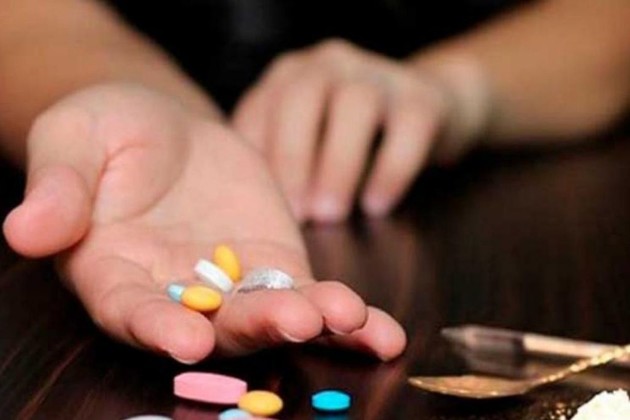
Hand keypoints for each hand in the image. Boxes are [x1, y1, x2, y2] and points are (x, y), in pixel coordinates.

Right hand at [3, 83, 405, 361]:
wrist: (166, 127)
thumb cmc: (109, 131)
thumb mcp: (75, 139)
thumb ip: (60, 185)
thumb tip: (26, 228)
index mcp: (113, 274)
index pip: (129, 311)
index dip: (155, 328)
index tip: (186, 340)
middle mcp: (174, 296)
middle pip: (212, 327)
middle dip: (253, 327)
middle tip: (294, 321)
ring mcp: (229, 287)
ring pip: (268, 317)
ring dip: (310, 323)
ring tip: (349, 318)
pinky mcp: (274, 269)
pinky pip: (310, 297)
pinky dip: (345, 318)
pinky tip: (380, 330)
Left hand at [233, 39, 487, 221]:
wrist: (426, 106)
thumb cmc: (350, 135)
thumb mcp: (308, 139)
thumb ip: (279, 160)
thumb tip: (257, 215)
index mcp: (291, 76)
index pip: (260, 111)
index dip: (258, 162)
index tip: (259, 211)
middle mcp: (330, 65)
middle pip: (302, 97)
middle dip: (293, 159)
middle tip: (297, 214)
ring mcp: (379, 75)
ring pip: (355, 106)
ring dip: (338, 166)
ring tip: (331, 215)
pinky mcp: (424, 98)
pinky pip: (409, 129)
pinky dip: (390, 171)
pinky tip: (376, 206)